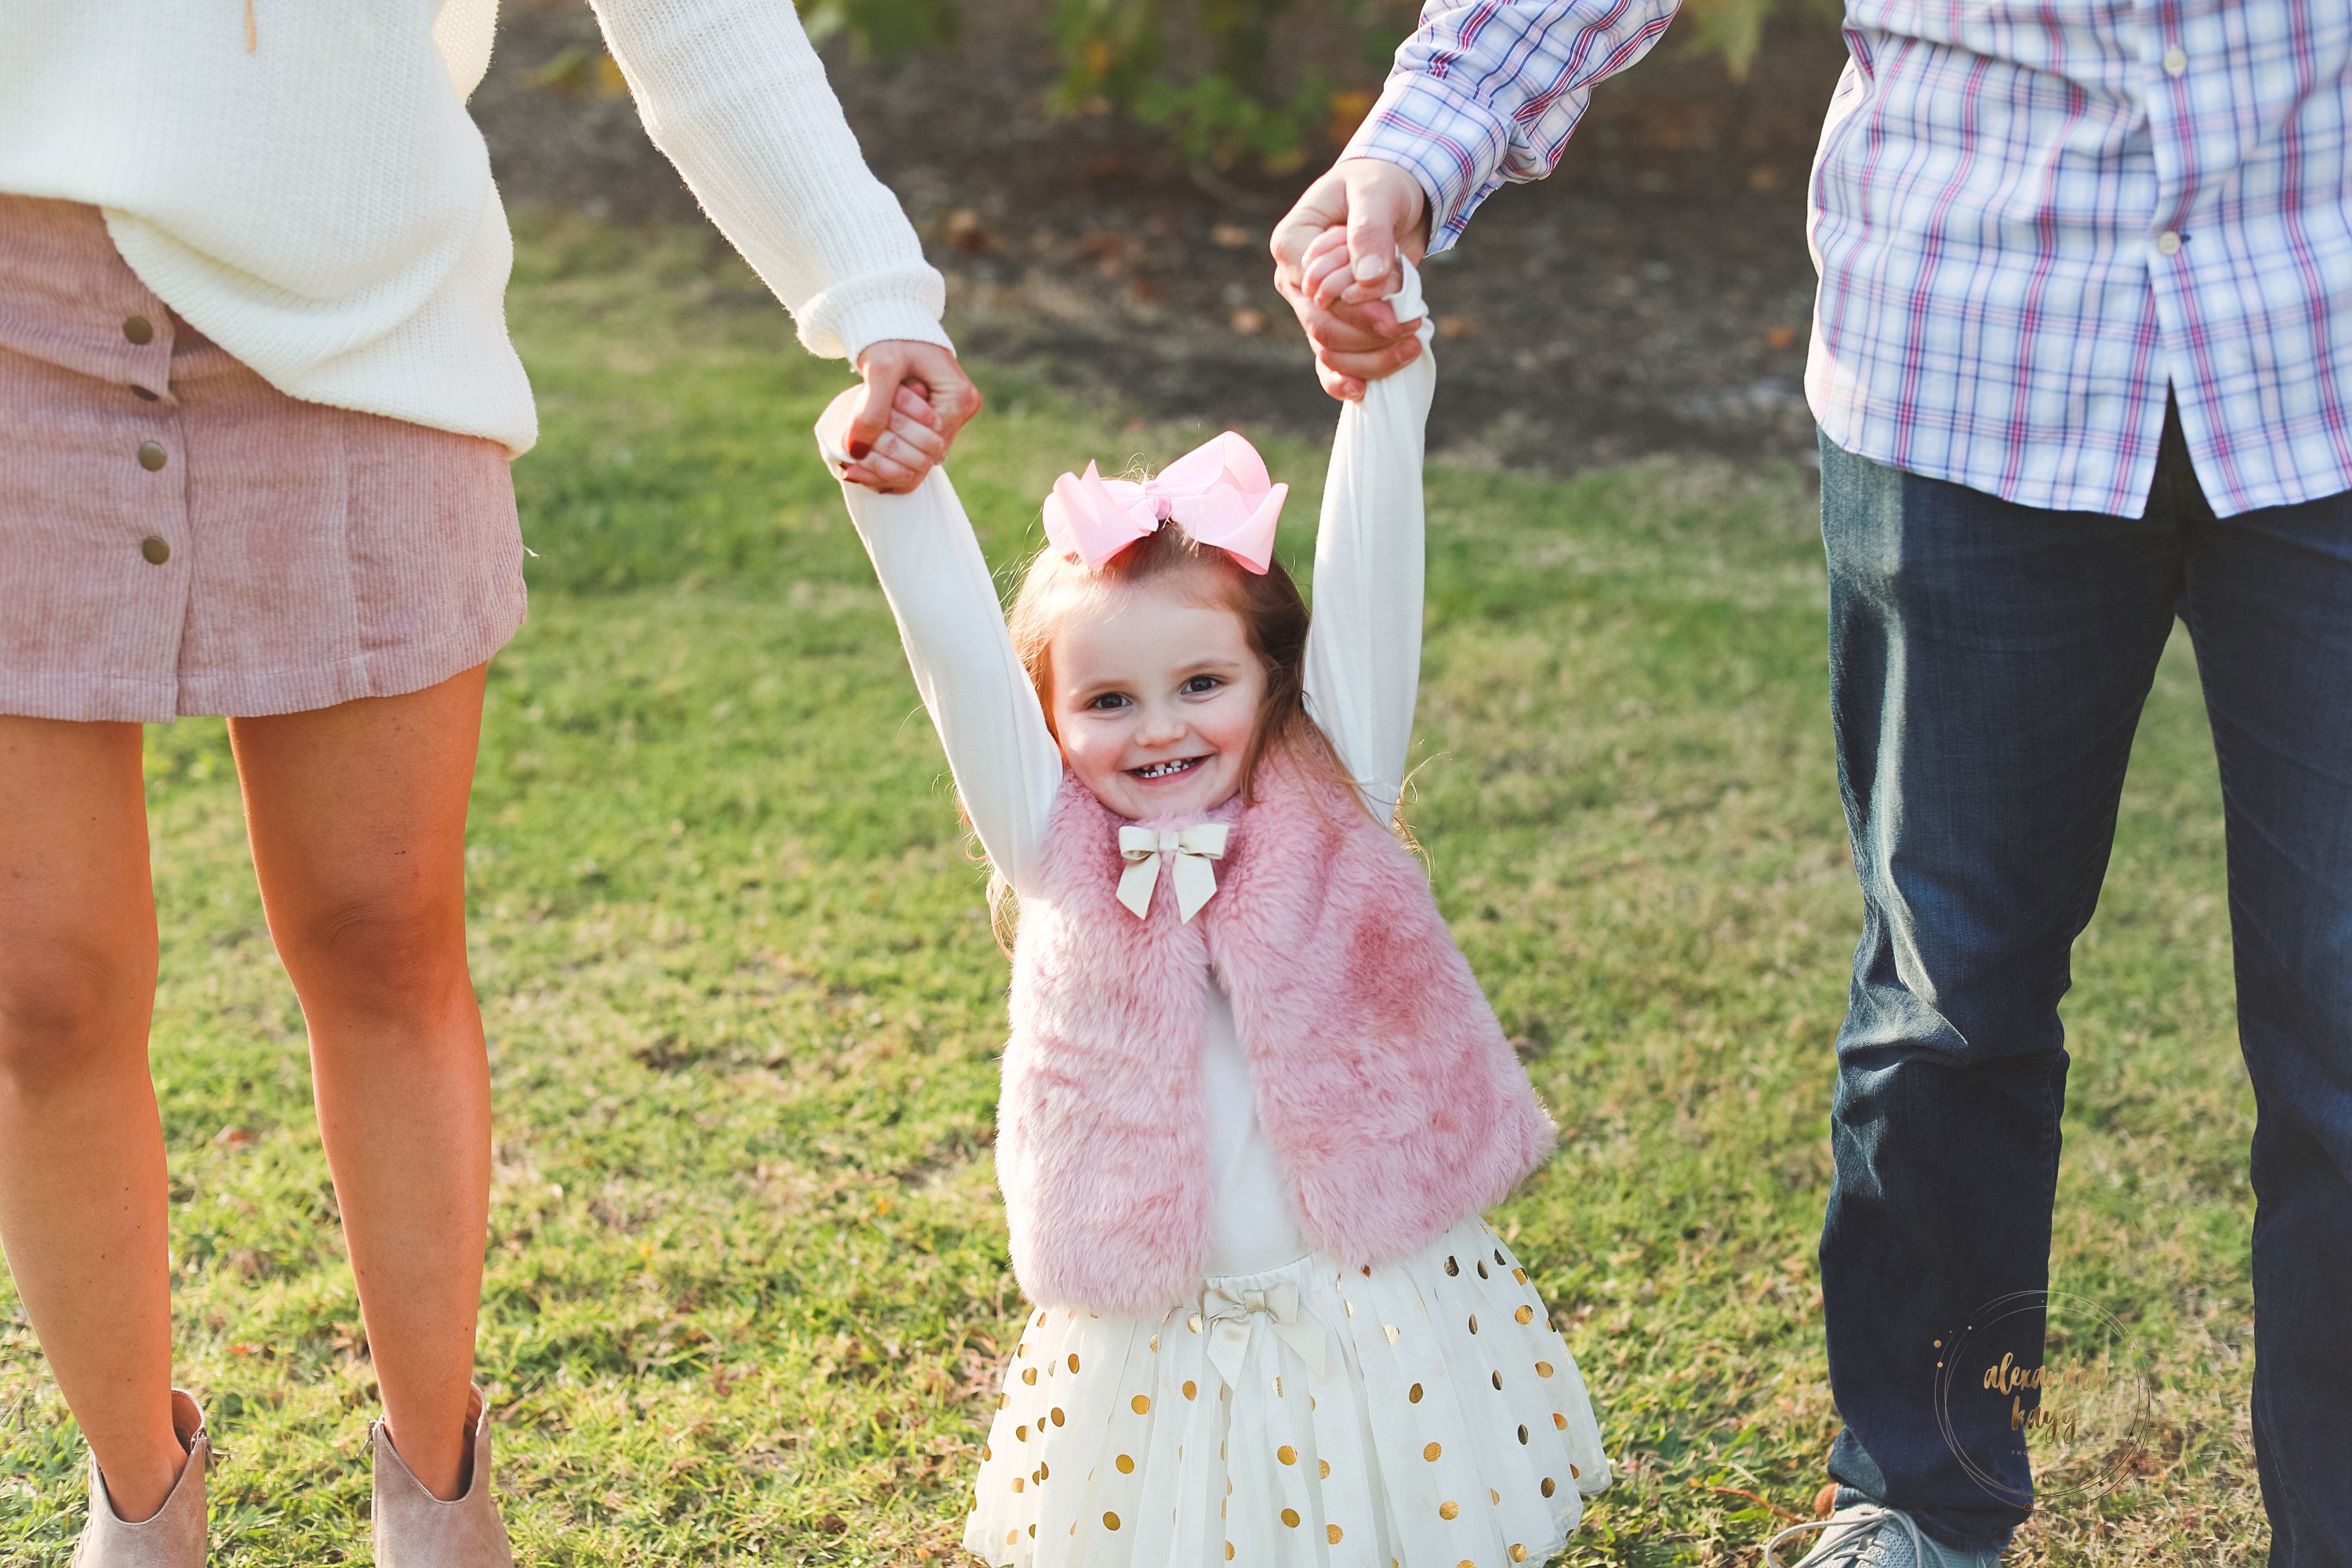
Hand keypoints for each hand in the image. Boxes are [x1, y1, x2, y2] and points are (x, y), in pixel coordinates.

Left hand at [842, 339, 979, 491]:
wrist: (890, 318)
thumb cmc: (889, 336)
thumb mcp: (879, 370)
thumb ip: (871, 410)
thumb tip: (856, 452)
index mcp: (958, 398)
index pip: (928, 443)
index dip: (893, 454)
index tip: (857, 458)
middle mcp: (963, 408)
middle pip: (927, 454)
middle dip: (890, 459)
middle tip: (851, 463)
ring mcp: (953, 413)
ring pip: (921, 454)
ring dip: (889, 460)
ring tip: (853, 463)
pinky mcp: (940, 414)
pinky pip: (918, 445)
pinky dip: (892, 453)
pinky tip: (864, 457)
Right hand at [1271, 157, 1431, 400]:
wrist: (1392, 195)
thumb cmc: (1379, 185)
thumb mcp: (1376, 194)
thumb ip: (1370, 231)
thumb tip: (1369, 278)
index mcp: (1291, 245)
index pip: (1316, 293)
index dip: (1354, 311)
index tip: (1394, 316)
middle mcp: (1295, 281)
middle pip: (1322, 329)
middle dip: (1369, 337)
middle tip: (1414, 328)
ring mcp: (1313, 306)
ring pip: (1330, 352)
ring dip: (1371, 358)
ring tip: (1414, 344)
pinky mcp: (1335, 323)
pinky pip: (1330, 362)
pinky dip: (1346, 379)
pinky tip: (1365, 391)